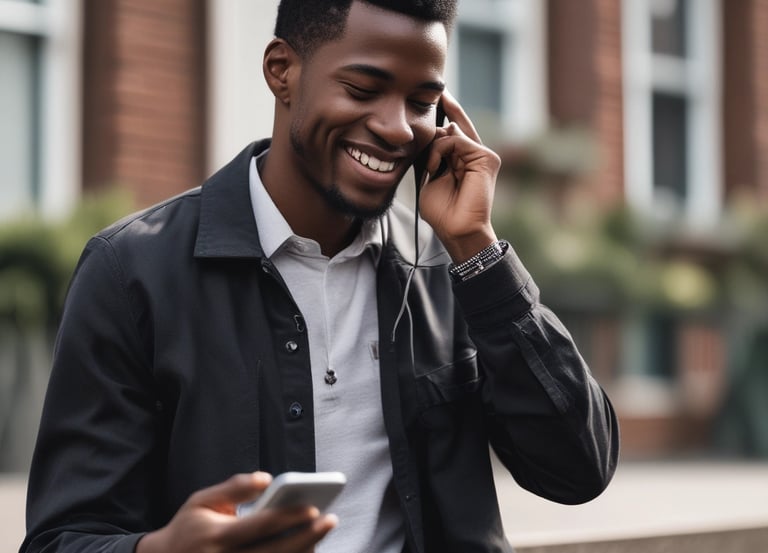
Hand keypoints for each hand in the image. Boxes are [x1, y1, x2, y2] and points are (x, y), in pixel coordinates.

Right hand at [136, 472, 337, 552]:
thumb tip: (266, 478)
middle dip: (307, 536)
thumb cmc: (189, 526)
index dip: (288, 517)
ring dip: (303, 552)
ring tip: (321, 536)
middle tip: (330, 520)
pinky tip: (305, 551)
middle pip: (275, 551)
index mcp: (217, 536)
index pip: (259, 526)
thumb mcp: (202, 500)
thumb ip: (234, 487)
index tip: (313, 508)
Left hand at [417, 89, 500, 262]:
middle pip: (451, 125)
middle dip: (432, 130)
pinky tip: (435, 166)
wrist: (456, 229)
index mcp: (462, 158)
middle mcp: (474, 153)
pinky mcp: (486, 158)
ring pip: (451, 131)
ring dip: (434, 147)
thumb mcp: (430, 174)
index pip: (452, 127)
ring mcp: (482, 155)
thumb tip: (433, 130)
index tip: (434, 91)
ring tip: (430, 167)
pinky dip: (441, 150)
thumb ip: (433, 152)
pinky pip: (457, 138)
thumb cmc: (442, 211)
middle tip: (423, 150)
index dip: (445, 109)